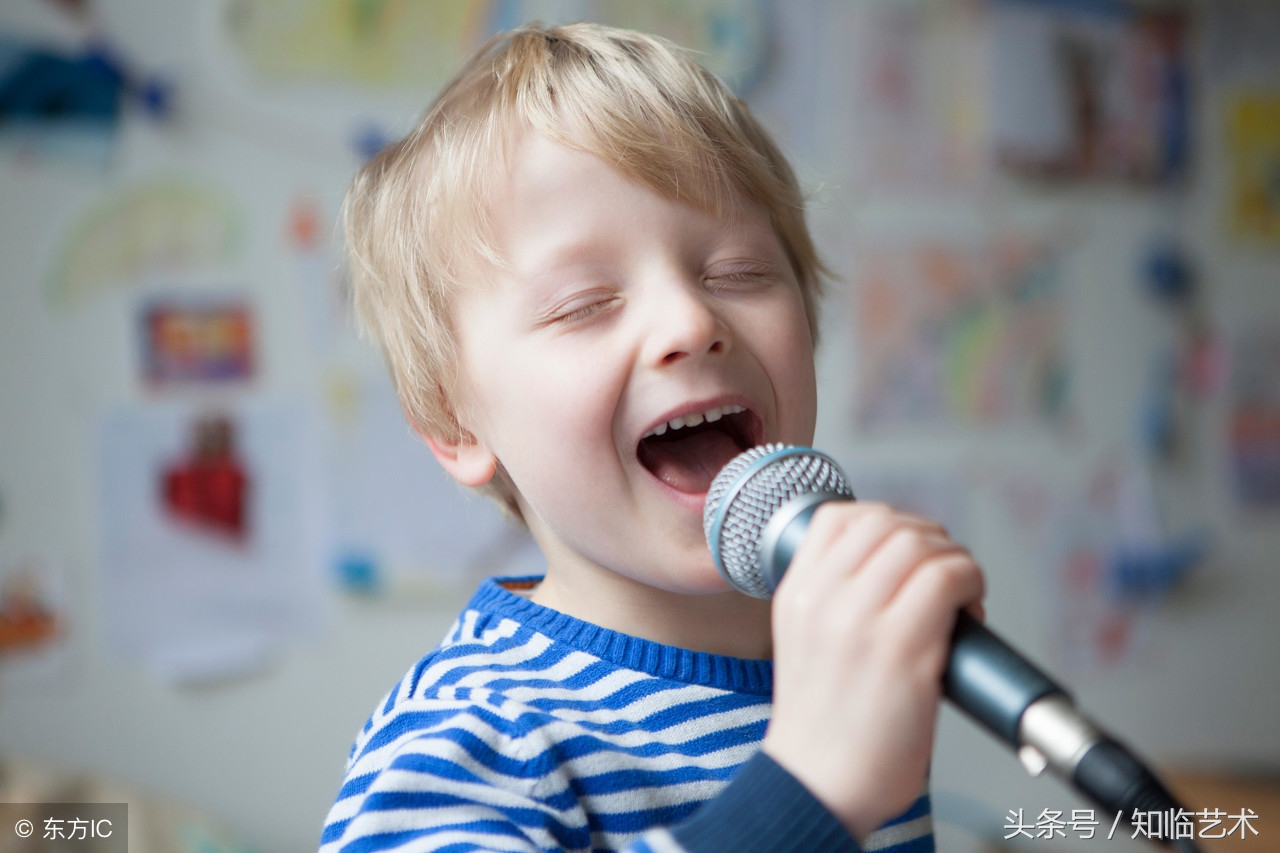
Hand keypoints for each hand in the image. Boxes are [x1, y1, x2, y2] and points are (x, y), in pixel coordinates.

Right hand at [761, 501, 984, 843]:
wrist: (818, 785)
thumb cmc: (826, 727)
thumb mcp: (803, 643)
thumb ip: (833, 601)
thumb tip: (898, 567)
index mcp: (795, 595)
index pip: (838, 516)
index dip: (885, 522)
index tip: (907, 551)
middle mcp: (822, 598)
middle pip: (886, 521)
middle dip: (928, 538)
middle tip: (943, 575)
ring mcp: (860, 619)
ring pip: (920, 542)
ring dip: (953, 560)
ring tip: (959, 598)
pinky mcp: (902, 645)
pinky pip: (948, 576)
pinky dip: (971, 582)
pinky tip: (970, 615)